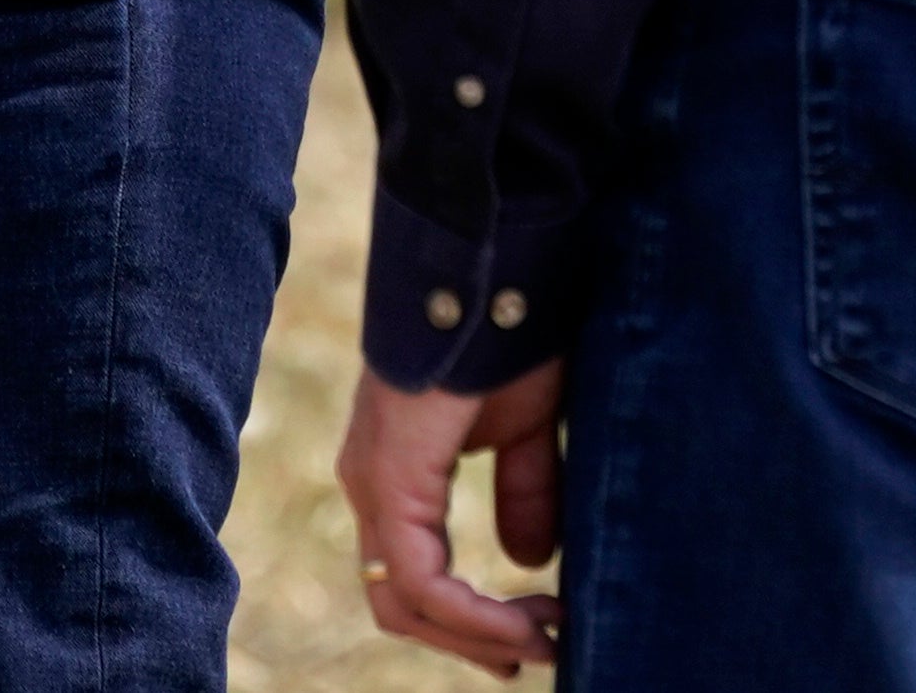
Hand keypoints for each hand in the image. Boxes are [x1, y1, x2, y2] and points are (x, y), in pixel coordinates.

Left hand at [338, 362, 565, 673]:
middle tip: (539, 653)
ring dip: (477, 635)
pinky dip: (472, 614)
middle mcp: (370, 483)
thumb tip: (529, 564)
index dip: (471, 622)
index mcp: (396, 472)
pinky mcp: (392, 476)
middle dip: (472, 640)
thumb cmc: (512, 331)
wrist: (499, 263)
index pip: (414, 577)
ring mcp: (373, 480)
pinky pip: (419, 577)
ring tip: (545, 639)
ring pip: (403, 601)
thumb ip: (525, 492)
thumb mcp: (526, 429)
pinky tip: (525, 619)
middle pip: (401, 602)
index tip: (541, 634)